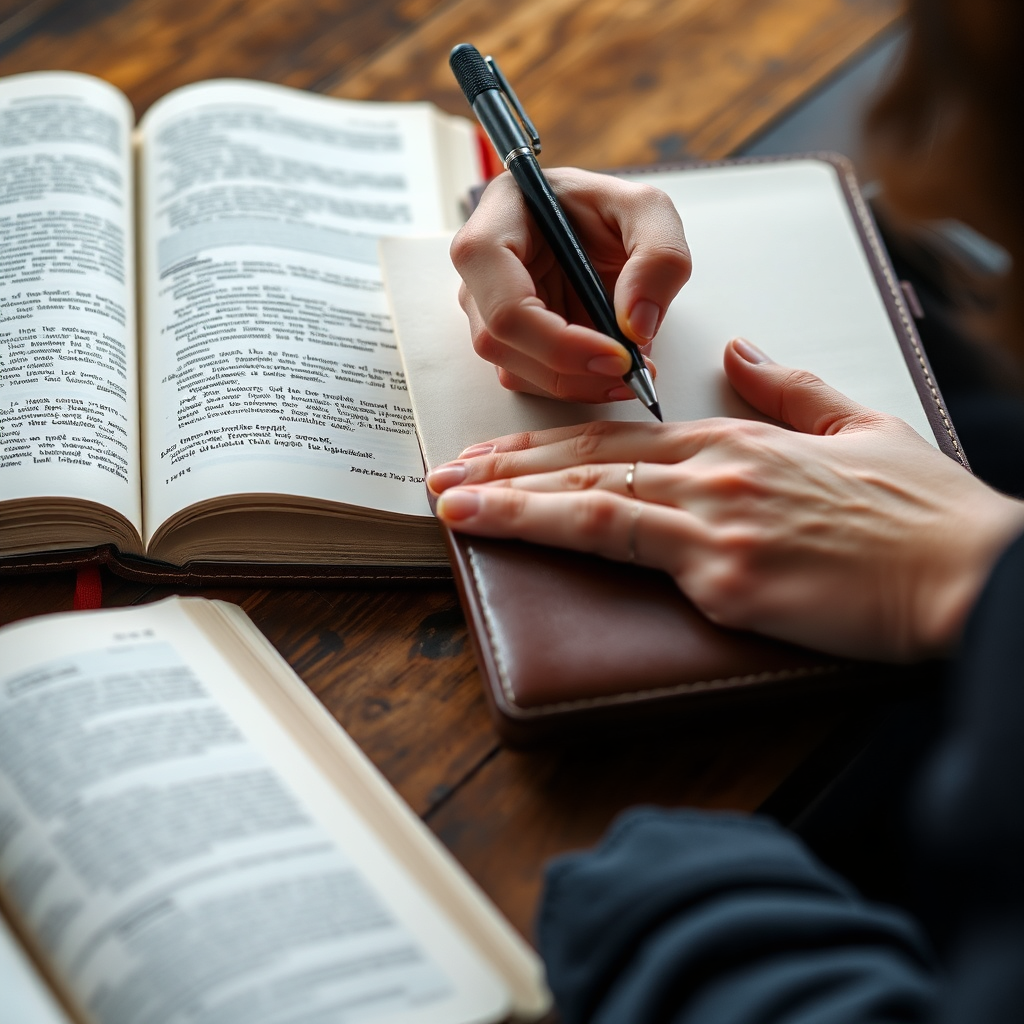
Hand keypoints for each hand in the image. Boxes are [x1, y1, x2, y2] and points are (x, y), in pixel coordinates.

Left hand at [426, 338, 1023, 660]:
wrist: (972, 576)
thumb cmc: (922, 515)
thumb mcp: (858, 426)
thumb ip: (789, 387)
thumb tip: (738, 353)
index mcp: (740, 440)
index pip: (621, 437)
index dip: (551, 444)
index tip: (499, 454)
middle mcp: (716, 471)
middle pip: (589, 462)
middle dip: (507, 468)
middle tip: (444, 476)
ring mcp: (716, 521)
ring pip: (587, 496)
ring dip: (507, 496)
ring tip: (447, 503)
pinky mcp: (725, 576)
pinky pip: (623, 547)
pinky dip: (551, 532)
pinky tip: (504, 532)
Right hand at [450, 167, 691, 402]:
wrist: (595, 227)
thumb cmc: (606, 208)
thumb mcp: (649, 211)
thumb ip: (659, 257)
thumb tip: (638, 326)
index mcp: (496, 225)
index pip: (506, 303)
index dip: (559, 341)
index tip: (617, 355)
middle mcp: (479, 271)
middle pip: (501, 343)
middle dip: (571, 371)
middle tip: (631, 373)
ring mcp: (485, 308)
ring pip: (514, 370)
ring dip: (576, 383)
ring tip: (630, 369)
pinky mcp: (505, 338)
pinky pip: (530, 379)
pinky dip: (574, 385)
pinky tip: (609, 370)